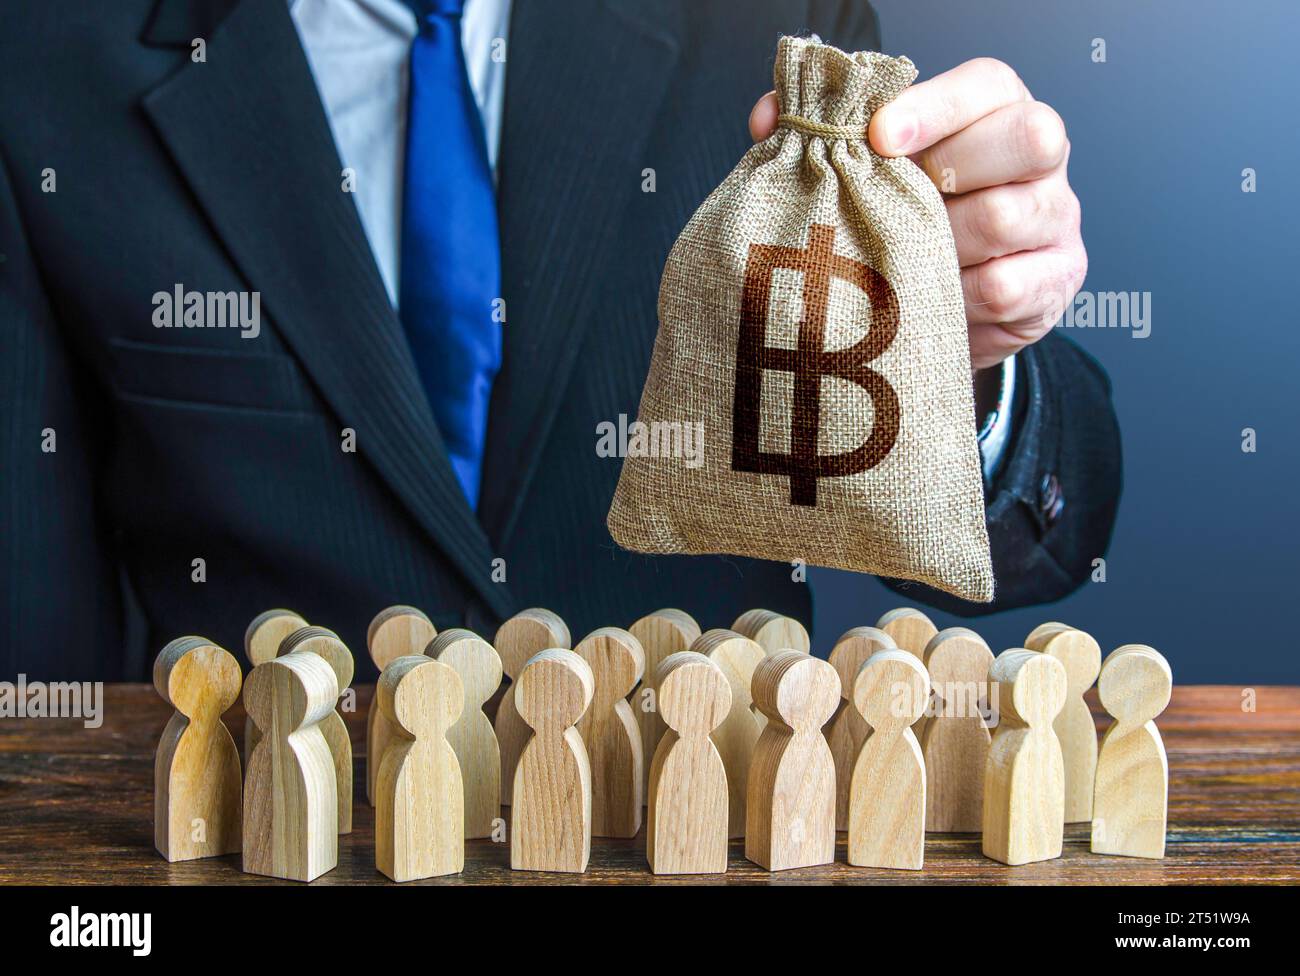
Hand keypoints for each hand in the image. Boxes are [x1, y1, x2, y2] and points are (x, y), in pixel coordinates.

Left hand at [749, 58, 1086, 370]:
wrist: (943, 304)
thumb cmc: (902, 221)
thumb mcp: (869, 171)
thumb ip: (822, 136)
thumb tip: (766, 117)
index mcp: (995, 111)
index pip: (987, 86)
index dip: (934, 107)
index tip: (878, 135)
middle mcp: (1040, 158)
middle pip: (1028, 137)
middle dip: (951, 168)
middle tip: (897, 203)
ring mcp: (1056, 218)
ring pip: (1007, 217)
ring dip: (941, 244)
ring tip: (903, 261)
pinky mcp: (1057, 280)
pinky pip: (1007, 287)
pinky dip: (957, 298)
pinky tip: (930, 301)